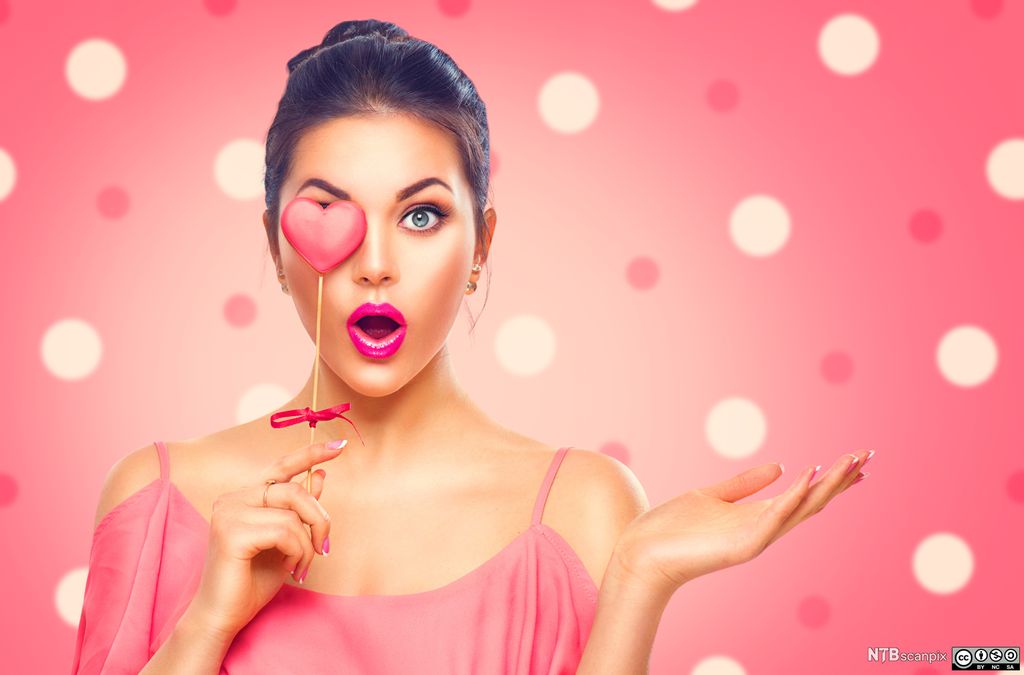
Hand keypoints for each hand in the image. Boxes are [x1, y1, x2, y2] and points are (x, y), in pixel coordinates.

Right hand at [185, 439, 345, 637]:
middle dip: (319, 519)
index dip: (310, 454)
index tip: (339, 446)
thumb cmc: (252, 581)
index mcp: (245, 497)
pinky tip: (291, 568)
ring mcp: (228, 513)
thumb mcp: (285, 541)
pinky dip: (297, 551)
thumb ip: (299, 510)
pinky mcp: (231, 532)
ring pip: (292, 513)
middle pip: (295, 490)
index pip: (281, 466)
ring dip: (308, 543)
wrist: (223, 616)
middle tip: (323, 547)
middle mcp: (233, 498)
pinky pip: (284, 531)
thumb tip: (321, 475)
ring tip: (302, 565)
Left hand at [612, 450, 873, 596]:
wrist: (641, 553)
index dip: (832, 478)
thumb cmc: (673, 528)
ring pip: (802, 508)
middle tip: (869, 454)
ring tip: (852, 460)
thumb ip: (745, 484)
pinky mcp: (741, 545)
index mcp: (758, 517)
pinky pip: (774, 518)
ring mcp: (755, 538)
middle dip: (842, 479)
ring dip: (829, 484)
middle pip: (813, 501)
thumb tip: (780, 466)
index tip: (859, 460)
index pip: (805, 495)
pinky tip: (811, 473)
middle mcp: (764, 528)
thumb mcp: (712, 496)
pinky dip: (794, 497)